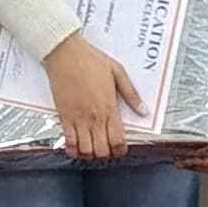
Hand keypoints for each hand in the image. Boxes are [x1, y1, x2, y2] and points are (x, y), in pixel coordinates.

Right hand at [45, 34, 143, 161]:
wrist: (65, 53)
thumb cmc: (91, 60)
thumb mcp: (118, 72)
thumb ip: (131, 94)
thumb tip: (143, 111)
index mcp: (109, 107)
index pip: (118, 140)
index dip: (121, 150)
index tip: (121, 149)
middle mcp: (94, 117)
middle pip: (102, 150)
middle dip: (106, 154)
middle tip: (106, 148)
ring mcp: (78, 118)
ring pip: (85, 150)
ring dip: (90, 154)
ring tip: (92, 147)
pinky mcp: (64, 117)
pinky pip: (68, 142)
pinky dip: (73, 150)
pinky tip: (77, 146)